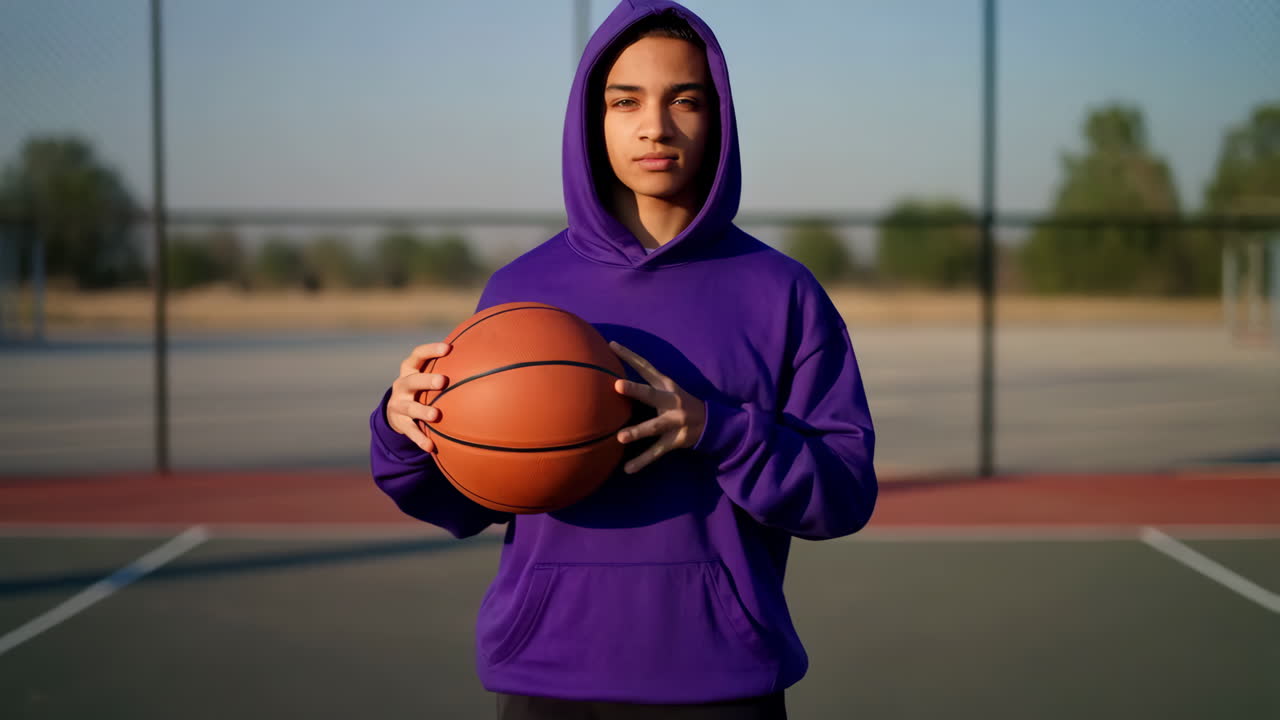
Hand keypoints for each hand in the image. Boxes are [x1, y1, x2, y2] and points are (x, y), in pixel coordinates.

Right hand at [386, 342, 451, 454]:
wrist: (395, 411)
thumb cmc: (422, 387)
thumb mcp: (426, 374)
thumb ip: (446, 365)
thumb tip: (481, 353)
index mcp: (410, 369)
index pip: (418, 355)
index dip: (431, 350)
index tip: (448, 348)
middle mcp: (402, 385)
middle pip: (412, 381)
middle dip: (426, 380)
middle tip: (443, 381)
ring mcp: (399, 405)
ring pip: (409, 408)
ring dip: (422, 411)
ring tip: (436, 415)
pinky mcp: (400, 423)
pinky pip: (410, 432)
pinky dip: (420, 439)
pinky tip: (431, 447)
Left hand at [609, 341, 705, 473]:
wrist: (712, 422)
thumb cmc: (679, 403)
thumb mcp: (667, 389)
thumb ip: (645, 385)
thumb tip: (614, 378)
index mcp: (666, 385)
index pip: (645, 367)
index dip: (629, 356)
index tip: (611, 345)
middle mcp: (671, 401)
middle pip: (651, 394)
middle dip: (636, 390)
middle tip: (617, 385)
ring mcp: (674, 422)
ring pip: (654, 426)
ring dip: (638, 431)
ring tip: (620, 437)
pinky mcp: (675, 440)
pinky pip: (656, 452)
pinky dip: (642, 461)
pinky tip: (628, 469)